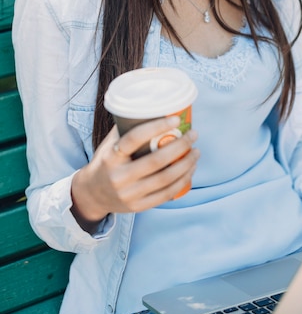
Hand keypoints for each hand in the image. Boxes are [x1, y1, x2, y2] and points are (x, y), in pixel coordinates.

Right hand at [71, 116, 198, 231]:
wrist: (92, 195)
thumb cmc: (106, 162)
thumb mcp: (109, 144)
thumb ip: (126, 128)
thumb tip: (152, 106)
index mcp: (110, 157)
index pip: (133, 139)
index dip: (156, 127)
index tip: (176, 118)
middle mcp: (119, 177)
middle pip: (156, 161)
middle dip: (180, 146)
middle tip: (193, 135)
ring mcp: (129, 194)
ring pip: (165, 179)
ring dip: (185, 164)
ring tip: (196, 152)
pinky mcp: (138, 207)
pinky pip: (166, 194)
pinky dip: (182, 181)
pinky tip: (190, 170)